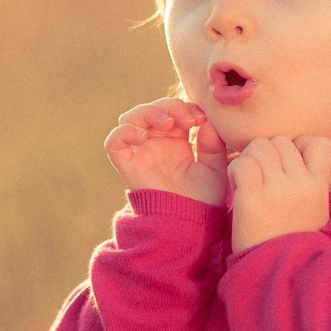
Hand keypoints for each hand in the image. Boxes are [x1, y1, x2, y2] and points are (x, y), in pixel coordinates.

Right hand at [104, 98, 228, 204]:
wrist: (191, 223)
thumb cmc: (204, 199)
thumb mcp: (216, 168)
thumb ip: (213, 145)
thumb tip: (207, 122)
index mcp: (177, 141)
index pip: (173, 111)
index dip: (185, 107)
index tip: (201, 118)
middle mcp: (156, 144)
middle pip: (151, 109)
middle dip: (169, 106)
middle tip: (188, 120)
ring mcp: (141, 153)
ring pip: (131, 118)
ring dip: (149, 113)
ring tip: (168, 124)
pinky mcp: (128, 166)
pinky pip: (114, 143)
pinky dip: (123, 132)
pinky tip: (143, 137)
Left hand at [227, 135, 330, 252]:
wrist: (280, 273)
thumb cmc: (291, 243)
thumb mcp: (314, 211)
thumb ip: (309, 183)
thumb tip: (298, 153)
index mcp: (319, 186)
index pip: (319, 143)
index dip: (299, 145)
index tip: (285, 164)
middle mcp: (301, 183)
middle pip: (280, 141)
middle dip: (265, 153)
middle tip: (258, 176)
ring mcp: (278, 189)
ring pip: (259, 147)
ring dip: (247, 159)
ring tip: (245, 181)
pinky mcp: (253, 196)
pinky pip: (242, 164)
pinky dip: (234, 170)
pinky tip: (237, 187)